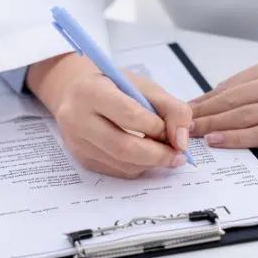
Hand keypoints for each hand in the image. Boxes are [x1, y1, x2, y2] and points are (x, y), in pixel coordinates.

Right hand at [26, 54, 192, 177]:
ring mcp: (76, 142)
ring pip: (121, 164)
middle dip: (157, 155)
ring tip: (165, 154)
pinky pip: (115, 171)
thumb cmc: (114, 86)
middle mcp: (77, 118)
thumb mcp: (144, 86)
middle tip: (178, 156)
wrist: (77, 92)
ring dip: (149, 164)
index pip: (129, 115)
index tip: (174, 132)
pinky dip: (137, 167)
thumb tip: (181, 142)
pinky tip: (145, 156)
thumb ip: (171, 108)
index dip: (157, 127)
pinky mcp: (81, 158)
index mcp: (91, 91)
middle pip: (123, 147)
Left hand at [190, 49, 257, 148]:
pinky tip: (219, 141)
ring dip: (212, 125)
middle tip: (178, 124)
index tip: (186, 108)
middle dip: (201, 113)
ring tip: (190, 134)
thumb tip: (236, 93)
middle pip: (231, 98)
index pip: (233, 83)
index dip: (206, 98)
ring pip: (242, 115)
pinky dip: (237, 137)